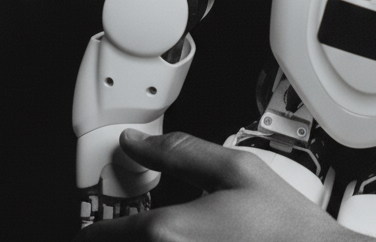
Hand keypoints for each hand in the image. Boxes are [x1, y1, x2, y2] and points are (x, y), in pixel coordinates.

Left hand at [73, 129, 375, 240]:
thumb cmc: (284, 227)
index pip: (102, 234)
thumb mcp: (235, 169)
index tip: (91, 223)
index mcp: (169, 233)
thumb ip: (179, 152)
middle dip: (116, 235)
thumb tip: (136, 142)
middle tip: (121, 225)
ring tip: (160, 234)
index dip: (92, 225)